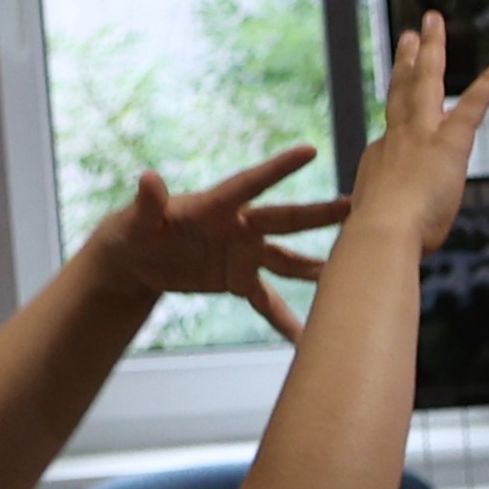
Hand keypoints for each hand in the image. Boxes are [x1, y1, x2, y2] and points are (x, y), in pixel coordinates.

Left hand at [89, 144, 337, 339]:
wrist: (137, 260)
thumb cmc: (134, 232)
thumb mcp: (136, 221)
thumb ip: (148, 202)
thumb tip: (148, 178)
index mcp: (217, 206)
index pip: (251, 183)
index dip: (279, 168)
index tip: (310, 151)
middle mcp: (240, 226)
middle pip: (286, 220)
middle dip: (321, 215)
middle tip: (355, 207)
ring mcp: (245, 254)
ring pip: (289, 261)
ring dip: (318, 268)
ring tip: (353, 275)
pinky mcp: (240, 279)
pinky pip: (268, 301)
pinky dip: (286, 320)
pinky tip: (306, 337)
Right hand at [345, 15, 488, 250]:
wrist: (381, 233)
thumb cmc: (381, 242)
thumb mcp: (382, 229)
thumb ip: (390, 224)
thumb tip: (391, 244)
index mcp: (379, 159)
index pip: (393, 133)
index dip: (398, 120)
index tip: (398, 104)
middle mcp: (395, 138)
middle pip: (400, 91)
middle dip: (406, 60)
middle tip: (409, 34)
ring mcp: (419, 135)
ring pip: (424, 81)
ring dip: (431, 50)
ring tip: (433, 23)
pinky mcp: (448, 141)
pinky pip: (473, 106)